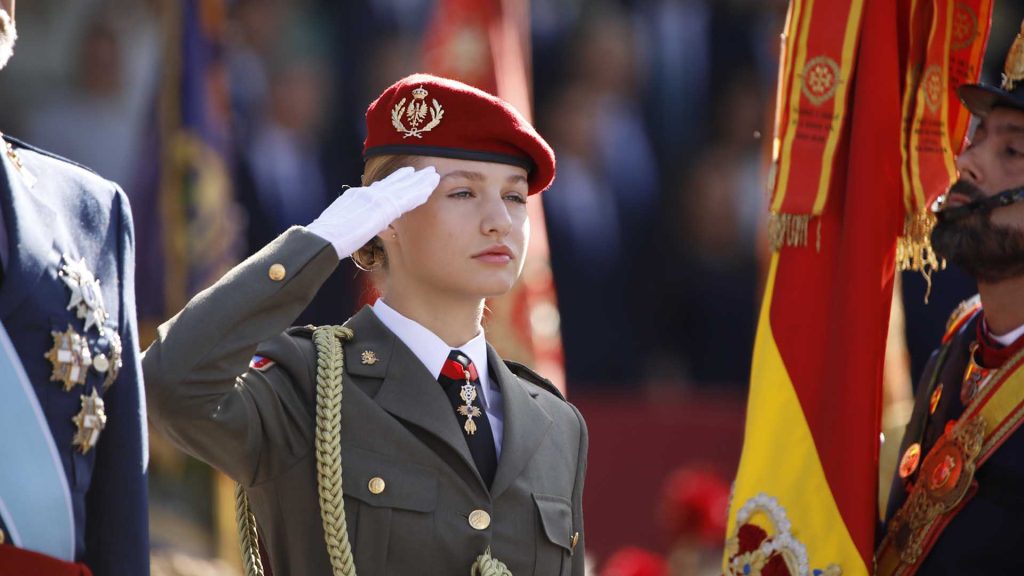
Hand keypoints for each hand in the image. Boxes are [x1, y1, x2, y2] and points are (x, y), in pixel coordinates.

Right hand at [306, 166, 439, 258]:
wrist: (323, 238)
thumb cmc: (326, 238)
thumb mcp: (339, 224)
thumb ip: (353, 220)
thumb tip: (359, 226)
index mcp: (357, 196)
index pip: (381, 186)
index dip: (397, 179)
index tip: (408, 173)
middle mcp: (367, 194)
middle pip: (394, 182)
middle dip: (411, 176)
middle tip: (426, 171)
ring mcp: (374, 199)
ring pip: (403, 187)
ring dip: (420, 181)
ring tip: (433, 174)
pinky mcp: (381, 209)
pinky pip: (405, 199)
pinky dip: (418, 193)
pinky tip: (429, 189)